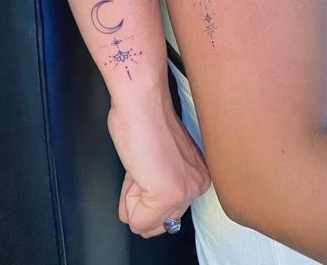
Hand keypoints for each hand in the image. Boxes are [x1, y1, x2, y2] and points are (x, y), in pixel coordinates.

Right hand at [108, 85, 209, 236]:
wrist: (141, 102)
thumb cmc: (144, 121)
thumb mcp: (161, 162)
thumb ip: (162, 186)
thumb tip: (148, 223)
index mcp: (199, 176)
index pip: (166, 213)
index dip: (145, 190)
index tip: (149, 162)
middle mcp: (198, 186)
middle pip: (157, 223)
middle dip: (140, 197)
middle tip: (143, 165)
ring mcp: (185, 192)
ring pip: (144, 223)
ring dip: (133, 197)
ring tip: (141, 166)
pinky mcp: (168, 195)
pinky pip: (136, 221)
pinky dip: (127, 198)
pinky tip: (137, 169)